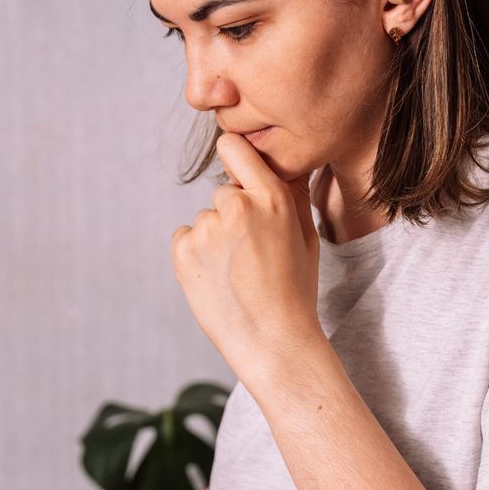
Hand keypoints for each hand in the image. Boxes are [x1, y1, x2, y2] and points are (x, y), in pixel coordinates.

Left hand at [170, 133, 324, 383]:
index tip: (233, 165)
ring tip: (235, 274)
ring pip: (204, 221)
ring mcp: (207, 229)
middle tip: (249, 254)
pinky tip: (217, 279)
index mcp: (272, 198)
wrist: (272, 341)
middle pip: (222, 194)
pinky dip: (194, 255)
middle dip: (232, 216)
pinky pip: (184, 238)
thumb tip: (287, 162)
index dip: (233, 156)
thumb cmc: (294, 291)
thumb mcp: (305, 237)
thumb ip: (292, 195)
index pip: (235, 148)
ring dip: (214, 239)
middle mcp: (237, 207)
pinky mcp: (183, 251)